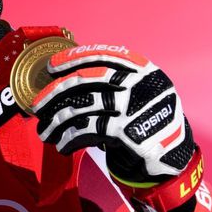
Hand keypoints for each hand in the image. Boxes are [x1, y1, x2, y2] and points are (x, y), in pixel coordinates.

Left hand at [32, 44, 194, 184]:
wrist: (173, 156)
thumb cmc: (145, 119)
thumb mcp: (138, 91)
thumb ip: (112, 81)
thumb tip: (63, 80)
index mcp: (141, 69)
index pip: (102, 55)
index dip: (73, 58)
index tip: (51, 66)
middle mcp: (138, 84)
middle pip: (86, 80)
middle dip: (56, 91)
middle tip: (37, 105)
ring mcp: (133, 107)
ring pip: (82, 108)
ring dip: (57, 121)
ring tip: (44, 131)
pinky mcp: (127, 132)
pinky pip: (87, 131)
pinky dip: (70, 139)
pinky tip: (61, 146)